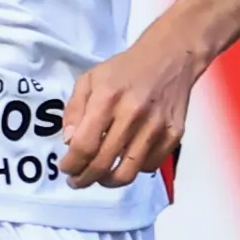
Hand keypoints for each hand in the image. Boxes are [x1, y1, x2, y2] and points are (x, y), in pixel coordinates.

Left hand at [59, 23, 200, 188]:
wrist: (170, 58)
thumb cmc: (125, 69)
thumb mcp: (90, 79)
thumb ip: (74, 110)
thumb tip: (69, 141)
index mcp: (107, 99)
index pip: (84, 145)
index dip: (71, 164)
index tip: (65, 168)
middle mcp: (132, 115)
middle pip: (103, 163)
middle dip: (84, 179)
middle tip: (77, 181)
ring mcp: (156, 127)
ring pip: (128, 172)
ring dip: (108, 182)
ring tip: (99, 178)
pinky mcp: (174, 135)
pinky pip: (150, 166)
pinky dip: (134, 170)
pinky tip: (125, 162)